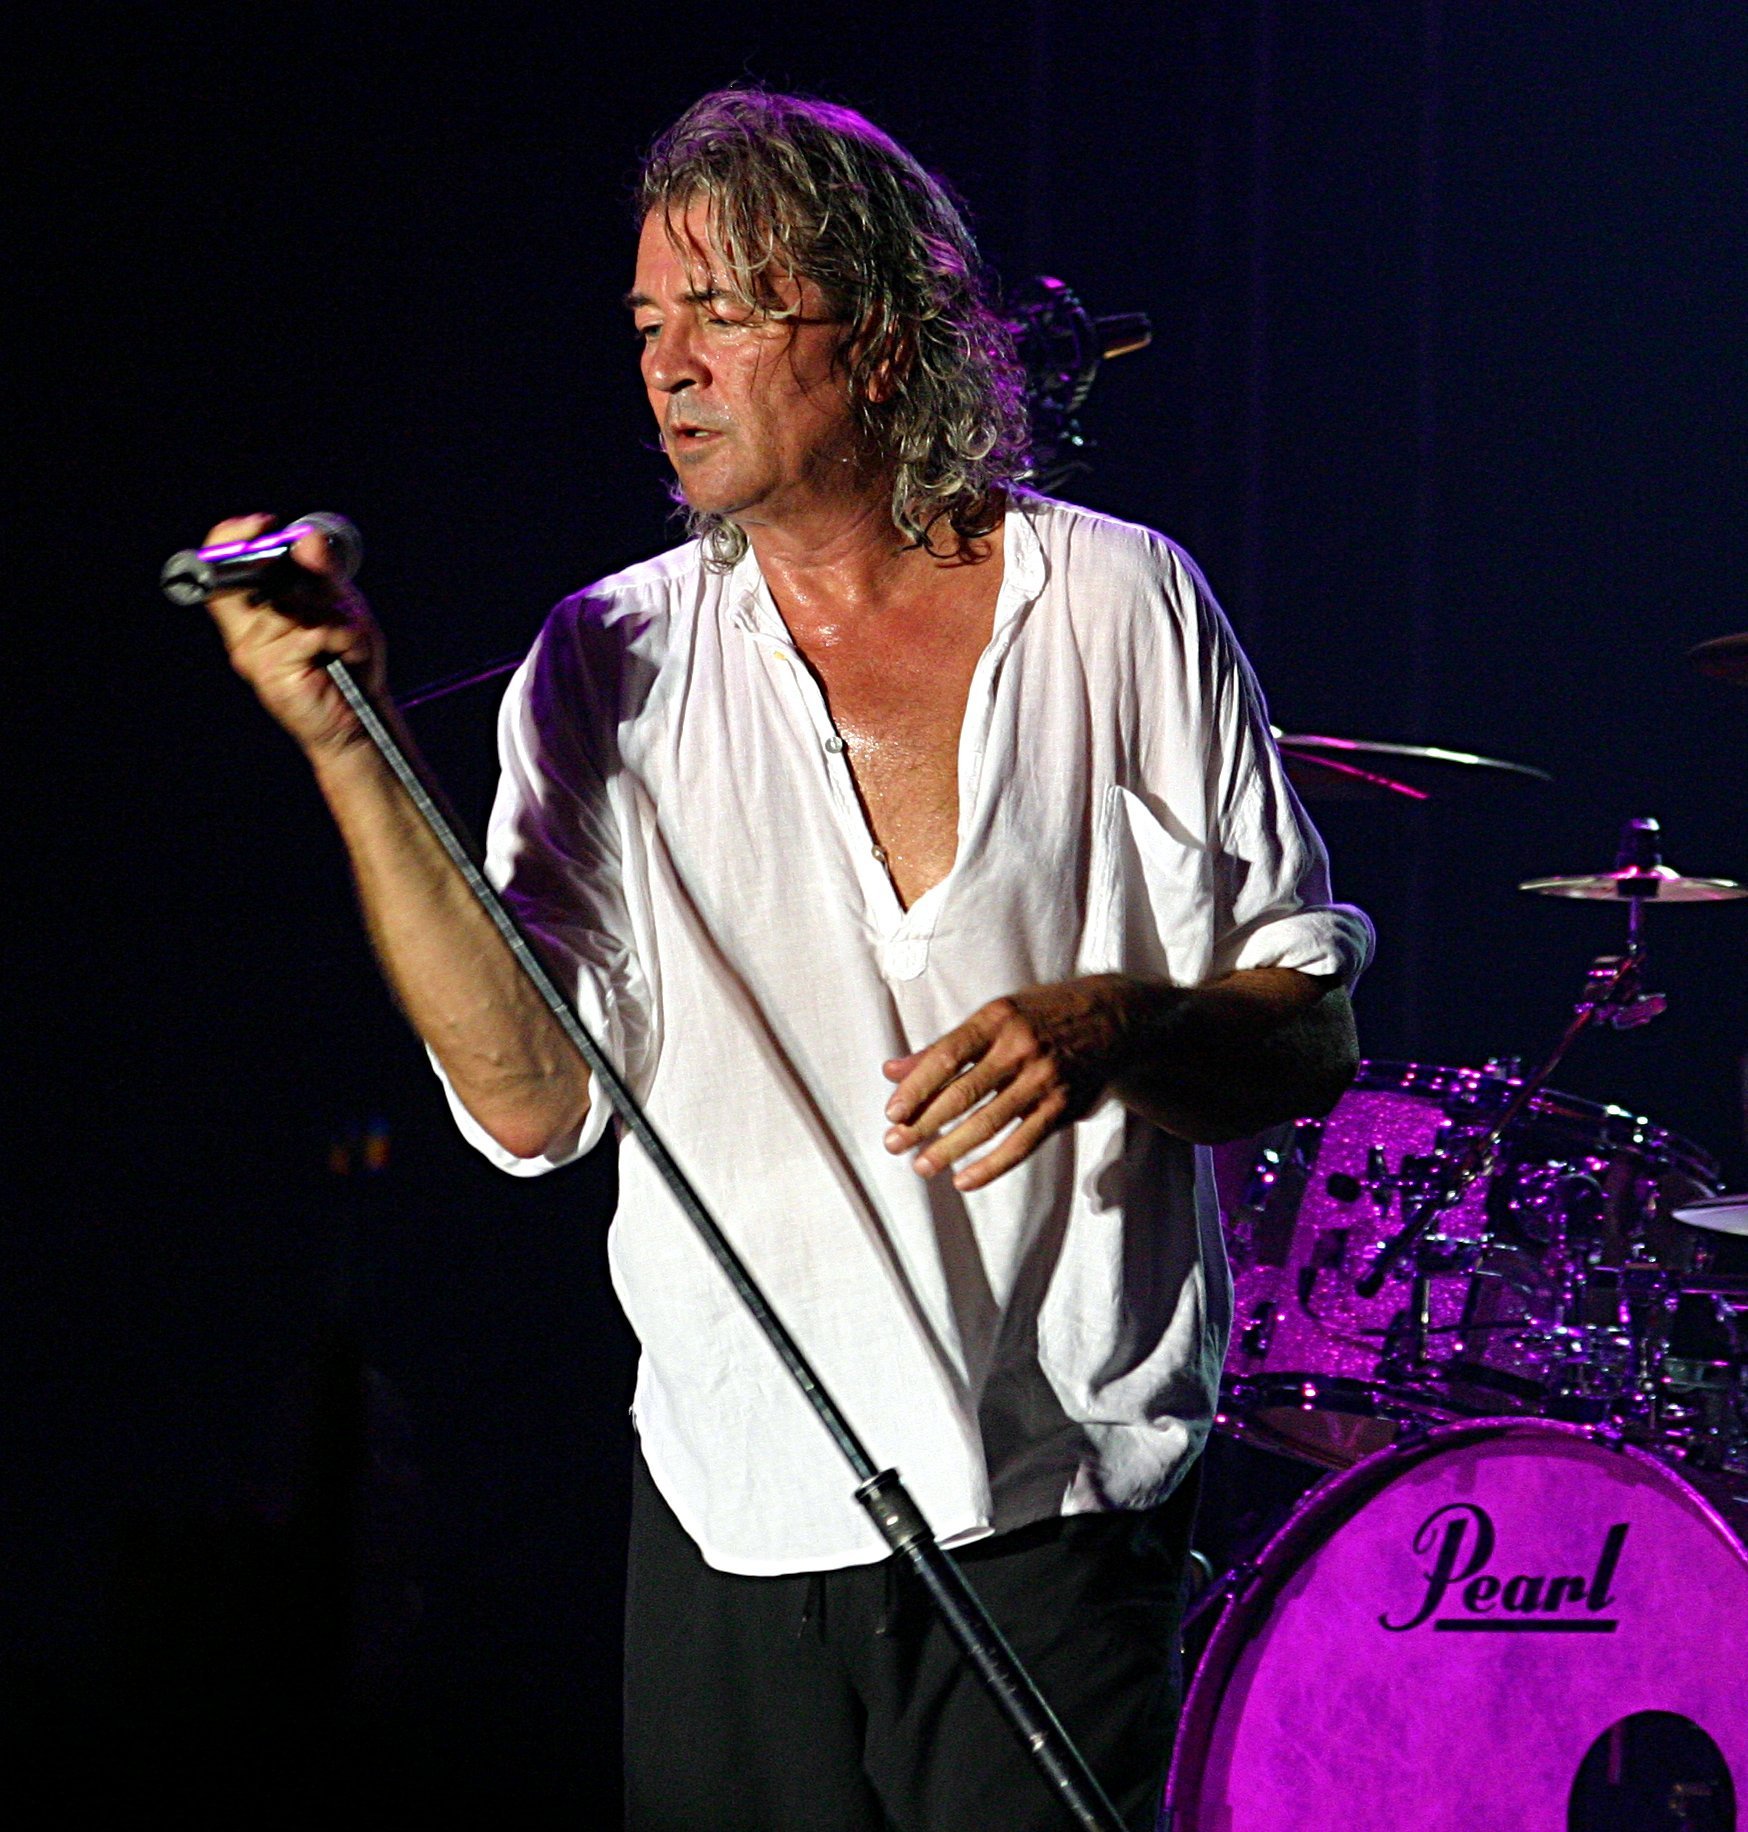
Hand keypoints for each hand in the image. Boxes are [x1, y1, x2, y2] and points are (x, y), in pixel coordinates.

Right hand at [201, 513, 384, 760]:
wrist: (360, 717)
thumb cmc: (348, 662)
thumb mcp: (341, 608)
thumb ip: (322, 572)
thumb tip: (306, 536)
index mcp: (254, 613)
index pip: (220, 567)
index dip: (231, 540)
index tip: (261, 525)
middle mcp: (246, 634)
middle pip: (249, 579)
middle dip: (296, 578)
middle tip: (327, 596)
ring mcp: (254, 655)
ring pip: (289, 606)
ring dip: (330, 614)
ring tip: (346, 637)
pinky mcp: (272, 673)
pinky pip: (309, 633)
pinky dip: (340, 636)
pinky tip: (348, 652)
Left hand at [881, 976, 1138, 1191]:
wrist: (1113, 1019)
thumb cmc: (1040, 1016)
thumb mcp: (995, 1017)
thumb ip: (943, 1047)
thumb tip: (892, 1072)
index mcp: (997, 1019)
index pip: (947, 1056)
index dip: (917, 1087)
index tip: (892, 1113)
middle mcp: (1021, 1047)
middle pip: (964, 1093)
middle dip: (924, 1123)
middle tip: (894, 1144)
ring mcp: (1045, 1079)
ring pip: (989, 1122)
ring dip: (950, 1149)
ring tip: (922, 1166)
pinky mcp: (1063, 1107)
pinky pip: (1022, 1144)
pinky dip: (991, 1166)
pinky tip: (963, 1180)